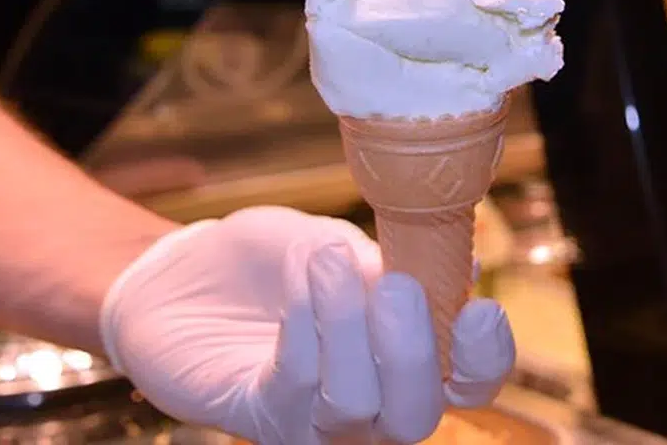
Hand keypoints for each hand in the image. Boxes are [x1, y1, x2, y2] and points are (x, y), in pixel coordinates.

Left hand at [100, 206, 515, 443]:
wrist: (180, 274)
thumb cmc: (268, 261)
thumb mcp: (336, 244)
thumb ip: (389, 265)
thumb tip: (461, 268)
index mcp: (406, 360)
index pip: (468, 383)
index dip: (486, 359)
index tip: (480, 310)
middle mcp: (370, 407)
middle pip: (418, 414)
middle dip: (412, 350)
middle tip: (398, 286)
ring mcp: (313, 422)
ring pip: (356, 405)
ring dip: (345, 326)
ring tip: (326, 262)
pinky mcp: (258, 417)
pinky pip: (295, 387)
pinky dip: (304, 328)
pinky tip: (299, 279)